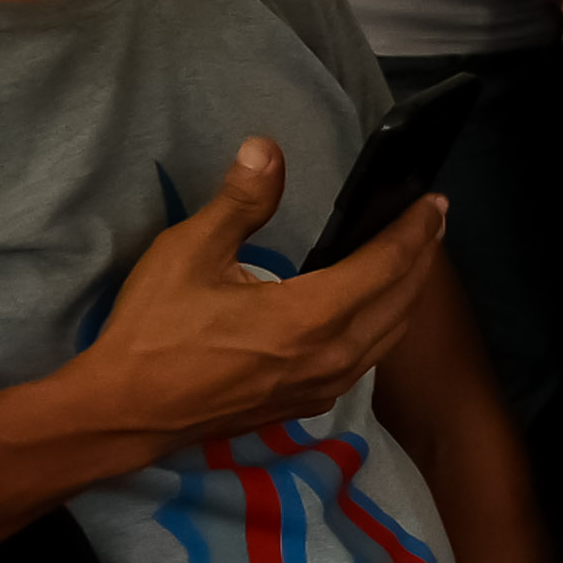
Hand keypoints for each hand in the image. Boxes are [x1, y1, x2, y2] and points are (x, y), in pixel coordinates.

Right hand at [49, 137, 444, 453]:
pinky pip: (367, 359)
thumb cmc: (153, 332)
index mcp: (309, 317)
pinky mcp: (307, 404)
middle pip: (400, 301)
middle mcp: (330, 357)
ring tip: (414, 257)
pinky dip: (384, 325)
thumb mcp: (190, 252)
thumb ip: (240, 201)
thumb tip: (267, 149)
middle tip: (433, 220)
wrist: (127, 412)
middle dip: (422, 257)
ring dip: (407, 293)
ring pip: (389, 335)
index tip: (434, 203)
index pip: (385, 265)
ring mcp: (323, 387)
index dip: (415, 230)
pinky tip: (376, 307)